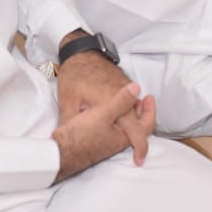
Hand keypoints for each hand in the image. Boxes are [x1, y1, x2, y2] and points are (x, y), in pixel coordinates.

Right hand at [51, 83, 155, 182]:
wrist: (58, 151)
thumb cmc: (81, 133)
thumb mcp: (103, 113)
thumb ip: (122, 102)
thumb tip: (138, 89)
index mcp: (123, 137)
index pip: (146, 127)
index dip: (150, 111)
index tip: (149, 96)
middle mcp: (117, 141)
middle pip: (137, 127)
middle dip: (141, 111)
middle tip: (141, 97)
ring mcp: (106, 141)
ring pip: (125, 126)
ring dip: (129, 113)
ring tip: (127, 99)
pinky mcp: (96, 139)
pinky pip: (114, 127)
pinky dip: (118, 116)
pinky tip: (108, 107)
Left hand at [56, 37, 148, 165]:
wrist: (80, 50)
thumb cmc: (74, 76)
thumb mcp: (68, 103)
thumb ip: (73, 124)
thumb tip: (69, 142)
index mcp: (113, 103)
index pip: (135, 130)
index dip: (139, 148)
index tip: (139, 160)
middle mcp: (124, 96)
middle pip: (143, 121)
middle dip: (142, 137)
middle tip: (137, 152)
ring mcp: (126, 87)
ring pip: (138, 111)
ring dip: (137, 123)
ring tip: (128, 136)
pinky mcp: (123, 82)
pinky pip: (134, 100)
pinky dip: (133, 111)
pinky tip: (121, 117)